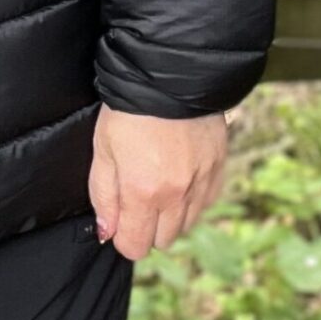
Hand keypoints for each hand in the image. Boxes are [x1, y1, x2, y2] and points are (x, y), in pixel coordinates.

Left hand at [88, 108, 227, 260]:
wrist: (169, 73)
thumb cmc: (129, 110)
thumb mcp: (102, 150)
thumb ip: (104, 196)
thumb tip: (109, 231)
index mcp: (142, 192)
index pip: (135, 246)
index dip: (124, 238)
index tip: (120, 220)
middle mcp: (176, 194)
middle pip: (163, 240)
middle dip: (148, 227)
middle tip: (138, 197)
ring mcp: (201, 181)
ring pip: (187, 224)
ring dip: (172, 214)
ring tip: (160, 185)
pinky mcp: (218, 165)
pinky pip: (207, 202)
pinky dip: (193, 198)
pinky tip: (181, 177)